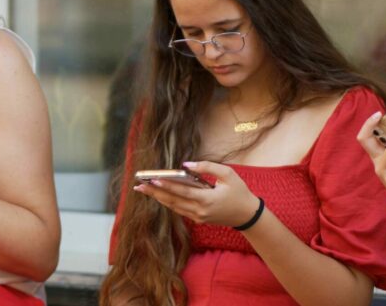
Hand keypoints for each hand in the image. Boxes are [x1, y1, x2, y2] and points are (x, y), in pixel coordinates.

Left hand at [133, 161, 259, 227]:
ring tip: (143, 190)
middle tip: (139, 185)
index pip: (182, 192)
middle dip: (155, 193)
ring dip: (158, 198)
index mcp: (207, 199)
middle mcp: (200, 210)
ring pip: (173, 207)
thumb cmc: (239, 192)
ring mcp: (198, 217)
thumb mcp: (228, 175)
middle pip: (173, 201)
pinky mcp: (198, 219)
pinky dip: (167, 202)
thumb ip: (207, 167)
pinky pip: (179, 210)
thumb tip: (186, 165)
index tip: (152, 180)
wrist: (247, 215)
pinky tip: (158, 195)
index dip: (167, 186)